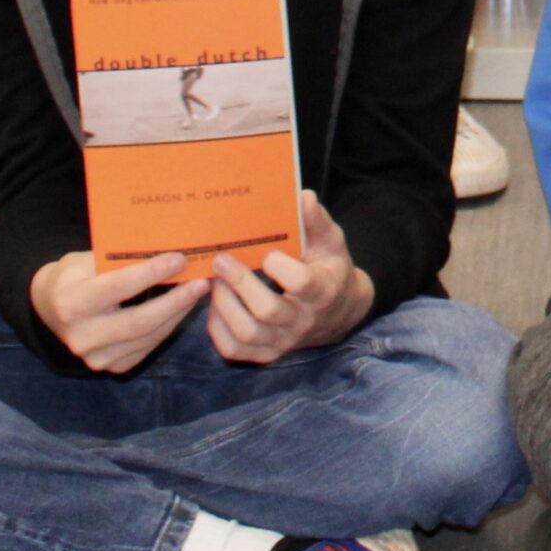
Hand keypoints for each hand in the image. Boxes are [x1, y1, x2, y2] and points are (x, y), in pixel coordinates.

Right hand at [28, 248, 207, 374]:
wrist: (52, 307)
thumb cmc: (77, 273)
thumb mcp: (90, 258)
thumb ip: (121, 258)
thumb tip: (170, 244)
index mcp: (70, 303)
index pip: (118, 287)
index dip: (152, 273)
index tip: (181, 259)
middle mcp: (81, 337)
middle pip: (140, 320)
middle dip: (177, 300)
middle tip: (202, 281)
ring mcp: (96, 357)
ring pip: (150, 335)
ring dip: (179, 312)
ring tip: (199, 290)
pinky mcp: (112, 367)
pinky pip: (149, 346)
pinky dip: (170, 325)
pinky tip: (183, 308)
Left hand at [207, 192, 372, 363]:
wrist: (337, 312)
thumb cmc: (329, 268)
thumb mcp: (330, 242)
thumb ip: (316, 221)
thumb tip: (303, 196)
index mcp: (322, 291)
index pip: (302, 283)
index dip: (281, 268)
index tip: (267, 252)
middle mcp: (302, 321)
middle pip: (267, 310)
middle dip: (240, 284)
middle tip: (220, 260)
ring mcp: (283, 341)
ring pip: (246, 333)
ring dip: (224, 305)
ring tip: (213, 281)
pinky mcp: (267, 354)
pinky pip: (235, 350)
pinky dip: (218, 329)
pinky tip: (214, 305)